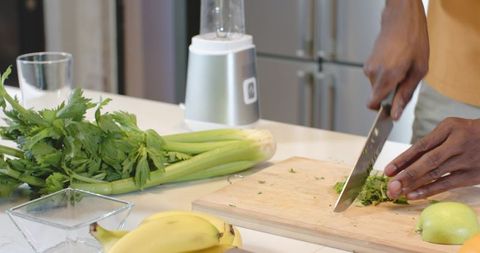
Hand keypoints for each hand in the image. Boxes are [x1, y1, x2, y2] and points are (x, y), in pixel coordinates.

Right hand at [364, 0, 428, 119]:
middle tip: (406, 80)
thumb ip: (405, 95)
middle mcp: (373, 73)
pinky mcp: (368, 63)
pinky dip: (386, 74)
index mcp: (386, 77)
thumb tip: (395, 114)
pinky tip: (396, 62)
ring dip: (389, 83)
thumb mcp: (419, 70)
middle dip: (390, 94)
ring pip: (377, 86)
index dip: (381, 110)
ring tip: (403, 67)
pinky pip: (376, 76)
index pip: (372, 104)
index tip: (390, 111)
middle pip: (377, 96)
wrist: (401, 19)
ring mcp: (368, 67)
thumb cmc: (413, 40)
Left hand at [385, 118, 479, 199]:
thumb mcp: (449, 128)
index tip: (388, 170)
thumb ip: (430, 142)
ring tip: (397, 192)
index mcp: (448, 128)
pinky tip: (413, 195)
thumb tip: (404, 162)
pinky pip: (447, 184)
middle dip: (407, 175)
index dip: (403, 159)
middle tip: (390, 186)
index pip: (421, 146)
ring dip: (414, 185)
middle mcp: (457, 144)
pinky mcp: (472, 175)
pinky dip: (429, 191)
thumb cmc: (468, 132)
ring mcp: (466, 160)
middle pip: (428, 161)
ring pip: (436, 174)